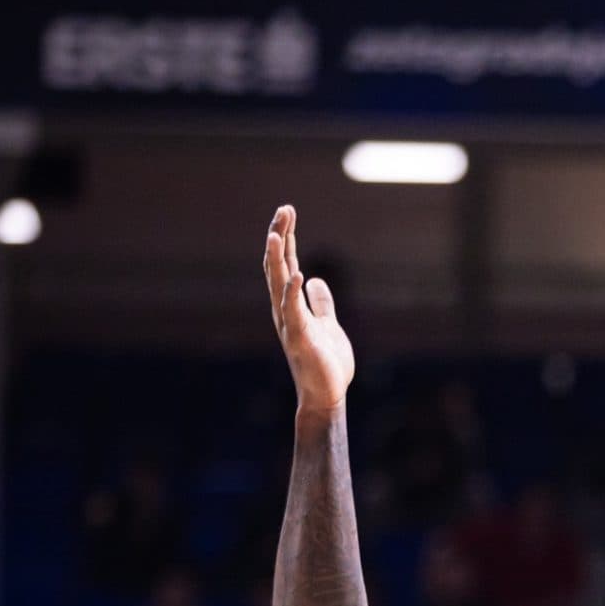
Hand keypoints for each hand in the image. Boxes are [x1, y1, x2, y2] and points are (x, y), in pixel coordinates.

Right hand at [263, 205, 354, 412]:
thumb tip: (315, 280)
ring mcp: (290, 324)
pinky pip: (294, 313)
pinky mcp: (299, 340)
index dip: (286, 238)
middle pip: (278, 267)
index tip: (288, 212)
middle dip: (280, 238)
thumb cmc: (325, 362)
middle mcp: (285, 310)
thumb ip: (321, 302)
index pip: (286, 263)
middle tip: (283, 210)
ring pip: (278, 285)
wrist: (326, 395)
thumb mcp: (327, 324)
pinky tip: (297, 273)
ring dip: (277, 259)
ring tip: (278, 234)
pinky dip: (293, 293)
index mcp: (291, 304)